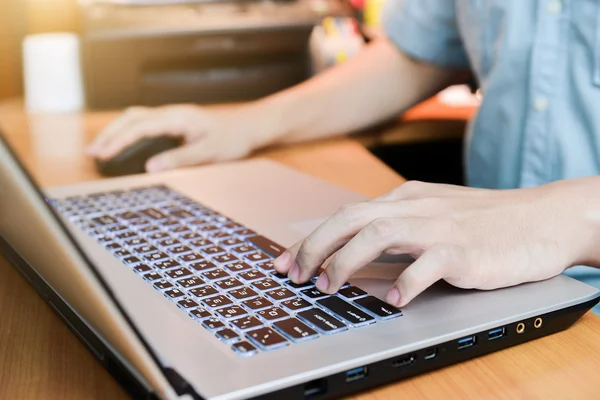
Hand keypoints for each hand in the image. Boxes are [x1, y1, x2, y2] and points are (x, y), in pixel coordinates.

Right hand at [86, 104, 273, 171]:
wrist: (249, 127)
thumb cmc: (233, 138)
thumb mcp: (209, 153)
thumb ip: (180, 159)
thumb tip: (150, 168)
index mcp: (178, 118)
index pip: (139, 127)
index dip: (118, 141)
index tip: (102, 154)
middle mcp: (172, 113)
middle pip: (131, 118)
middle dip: (109, 135)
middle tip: (91, 153)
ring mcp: (172, 115)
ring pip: (135, 117)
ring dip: (115, 131)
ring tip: (99, 148)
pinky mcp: (174, 121)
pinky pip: (144, 121)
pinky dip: (128, 130)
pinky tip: (121, 142)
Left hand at [274, 180, 595, 306]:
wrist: (540, 218)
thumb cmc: (484, 221)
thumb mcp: (431, 214)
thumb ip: (395, 228)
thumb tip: (354, 253)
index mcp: (404, 199)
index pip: (346, 215)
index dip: (311, 238)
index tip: (286, 261)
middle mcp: (415, 207)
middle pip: (351, 219)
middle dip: (315, 246)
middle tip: (295, 275)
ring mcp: (439, 226)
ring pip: (379, 234)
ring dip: (346, 261)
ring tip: (329, 286)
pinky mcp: (464, 249)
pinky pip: (428, 264)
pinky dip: (407, 282)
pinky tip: (394, 300)